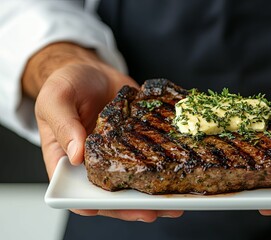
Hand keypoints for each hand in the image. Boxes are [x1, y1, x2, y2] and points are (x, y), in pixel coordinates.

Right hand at [23, 43, 183, 221]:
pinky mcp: (139, 140)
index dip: (93, 206)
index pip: (77, 193)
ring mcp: (120, 152)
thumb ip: (64, 126)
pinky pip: (152, 155)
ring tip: (175, 202)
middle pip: (112, 194)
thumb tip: (76, 156)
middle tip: (153, 211)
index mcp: (69, 160)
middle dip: (133, 206)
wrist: (91, 69)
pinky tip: (182, 168)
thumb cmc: (66, 84)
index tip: (111, 209)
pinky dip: (166, 165)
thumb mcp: (56, 100)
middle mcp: (96, 162)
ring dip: (155, 193)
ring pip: (137, 180)